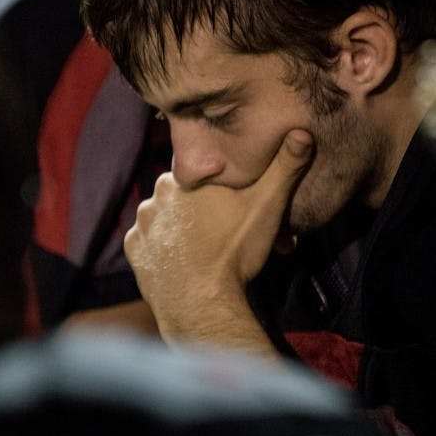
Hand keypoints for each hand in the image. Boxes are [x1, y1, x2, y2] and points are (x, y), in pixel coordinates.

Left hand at [124, 129, 313, 353]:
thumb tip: (301, 132)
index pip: (202, 176)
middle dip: (204, 211)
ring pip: (167, 220)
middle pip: (184, 198)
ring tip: (208, 248)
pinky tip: (185, 260)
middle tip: (228, 232)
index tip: (239, 210)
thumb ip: (284, 167)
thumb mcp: (267, 206)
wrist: (202, 303)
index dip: (223, 192)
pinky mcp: (134, 251)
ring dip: (183, 229)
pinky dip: (165, 250)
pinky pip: (151, 244)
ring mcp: (140, 225)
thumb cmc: (235, 251)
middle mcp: (153, 196)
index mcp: (180, 178)